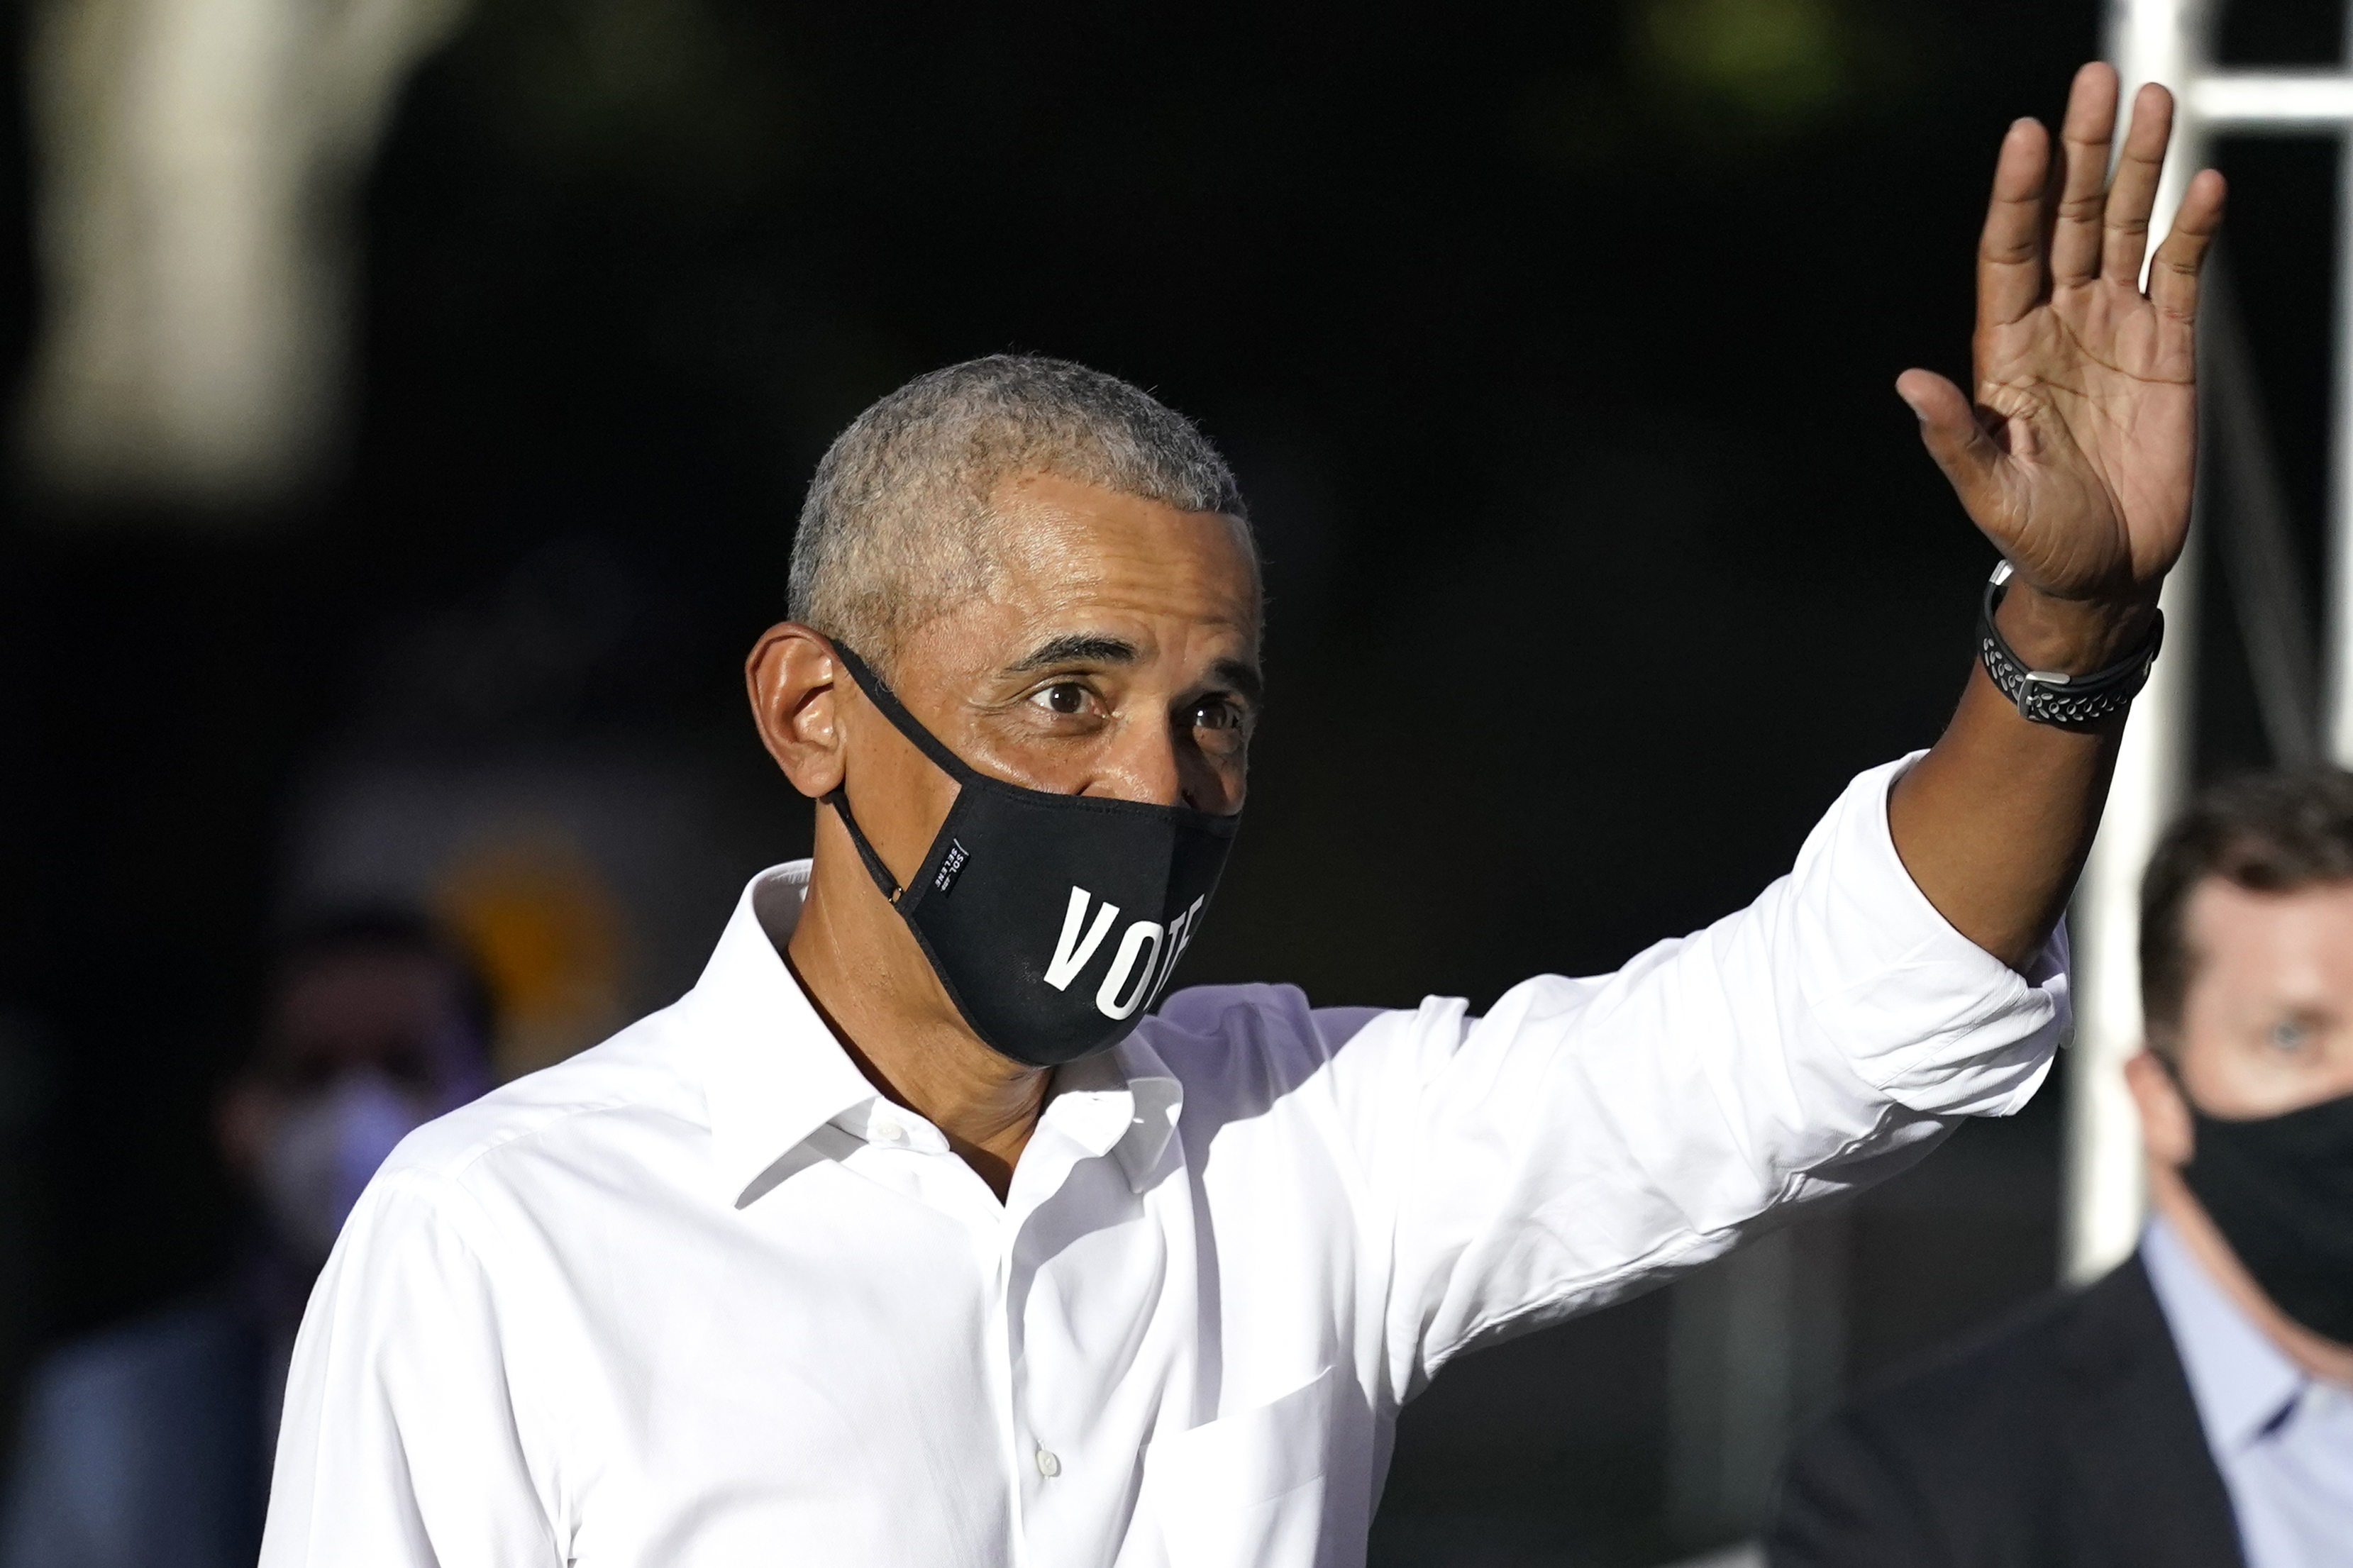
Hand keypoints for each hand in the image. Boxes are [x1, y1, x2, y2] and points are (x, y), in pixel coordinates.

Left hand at [1900, 63, 2224, 663]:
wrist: (2102, 573)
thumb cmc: (2035, 538)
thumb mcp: (1988, 491)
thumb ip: (1953, 435)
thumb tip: (1910, 382)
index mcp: (2005, 351)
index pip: (2010, 253)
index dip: (2019, 196)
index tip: (2026, 135)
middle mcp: (2058, 325)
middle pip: (2070, 220)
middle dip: (2082, 151)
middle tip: (2094, 79)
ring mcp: (2114, 331)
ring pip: (2124, 230)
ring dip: (2138, 168)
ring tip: (2153, 98)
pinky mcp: (2167, 350)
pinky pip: (2180, 275)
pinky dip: (2192, 231)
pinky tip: (2202, 187)